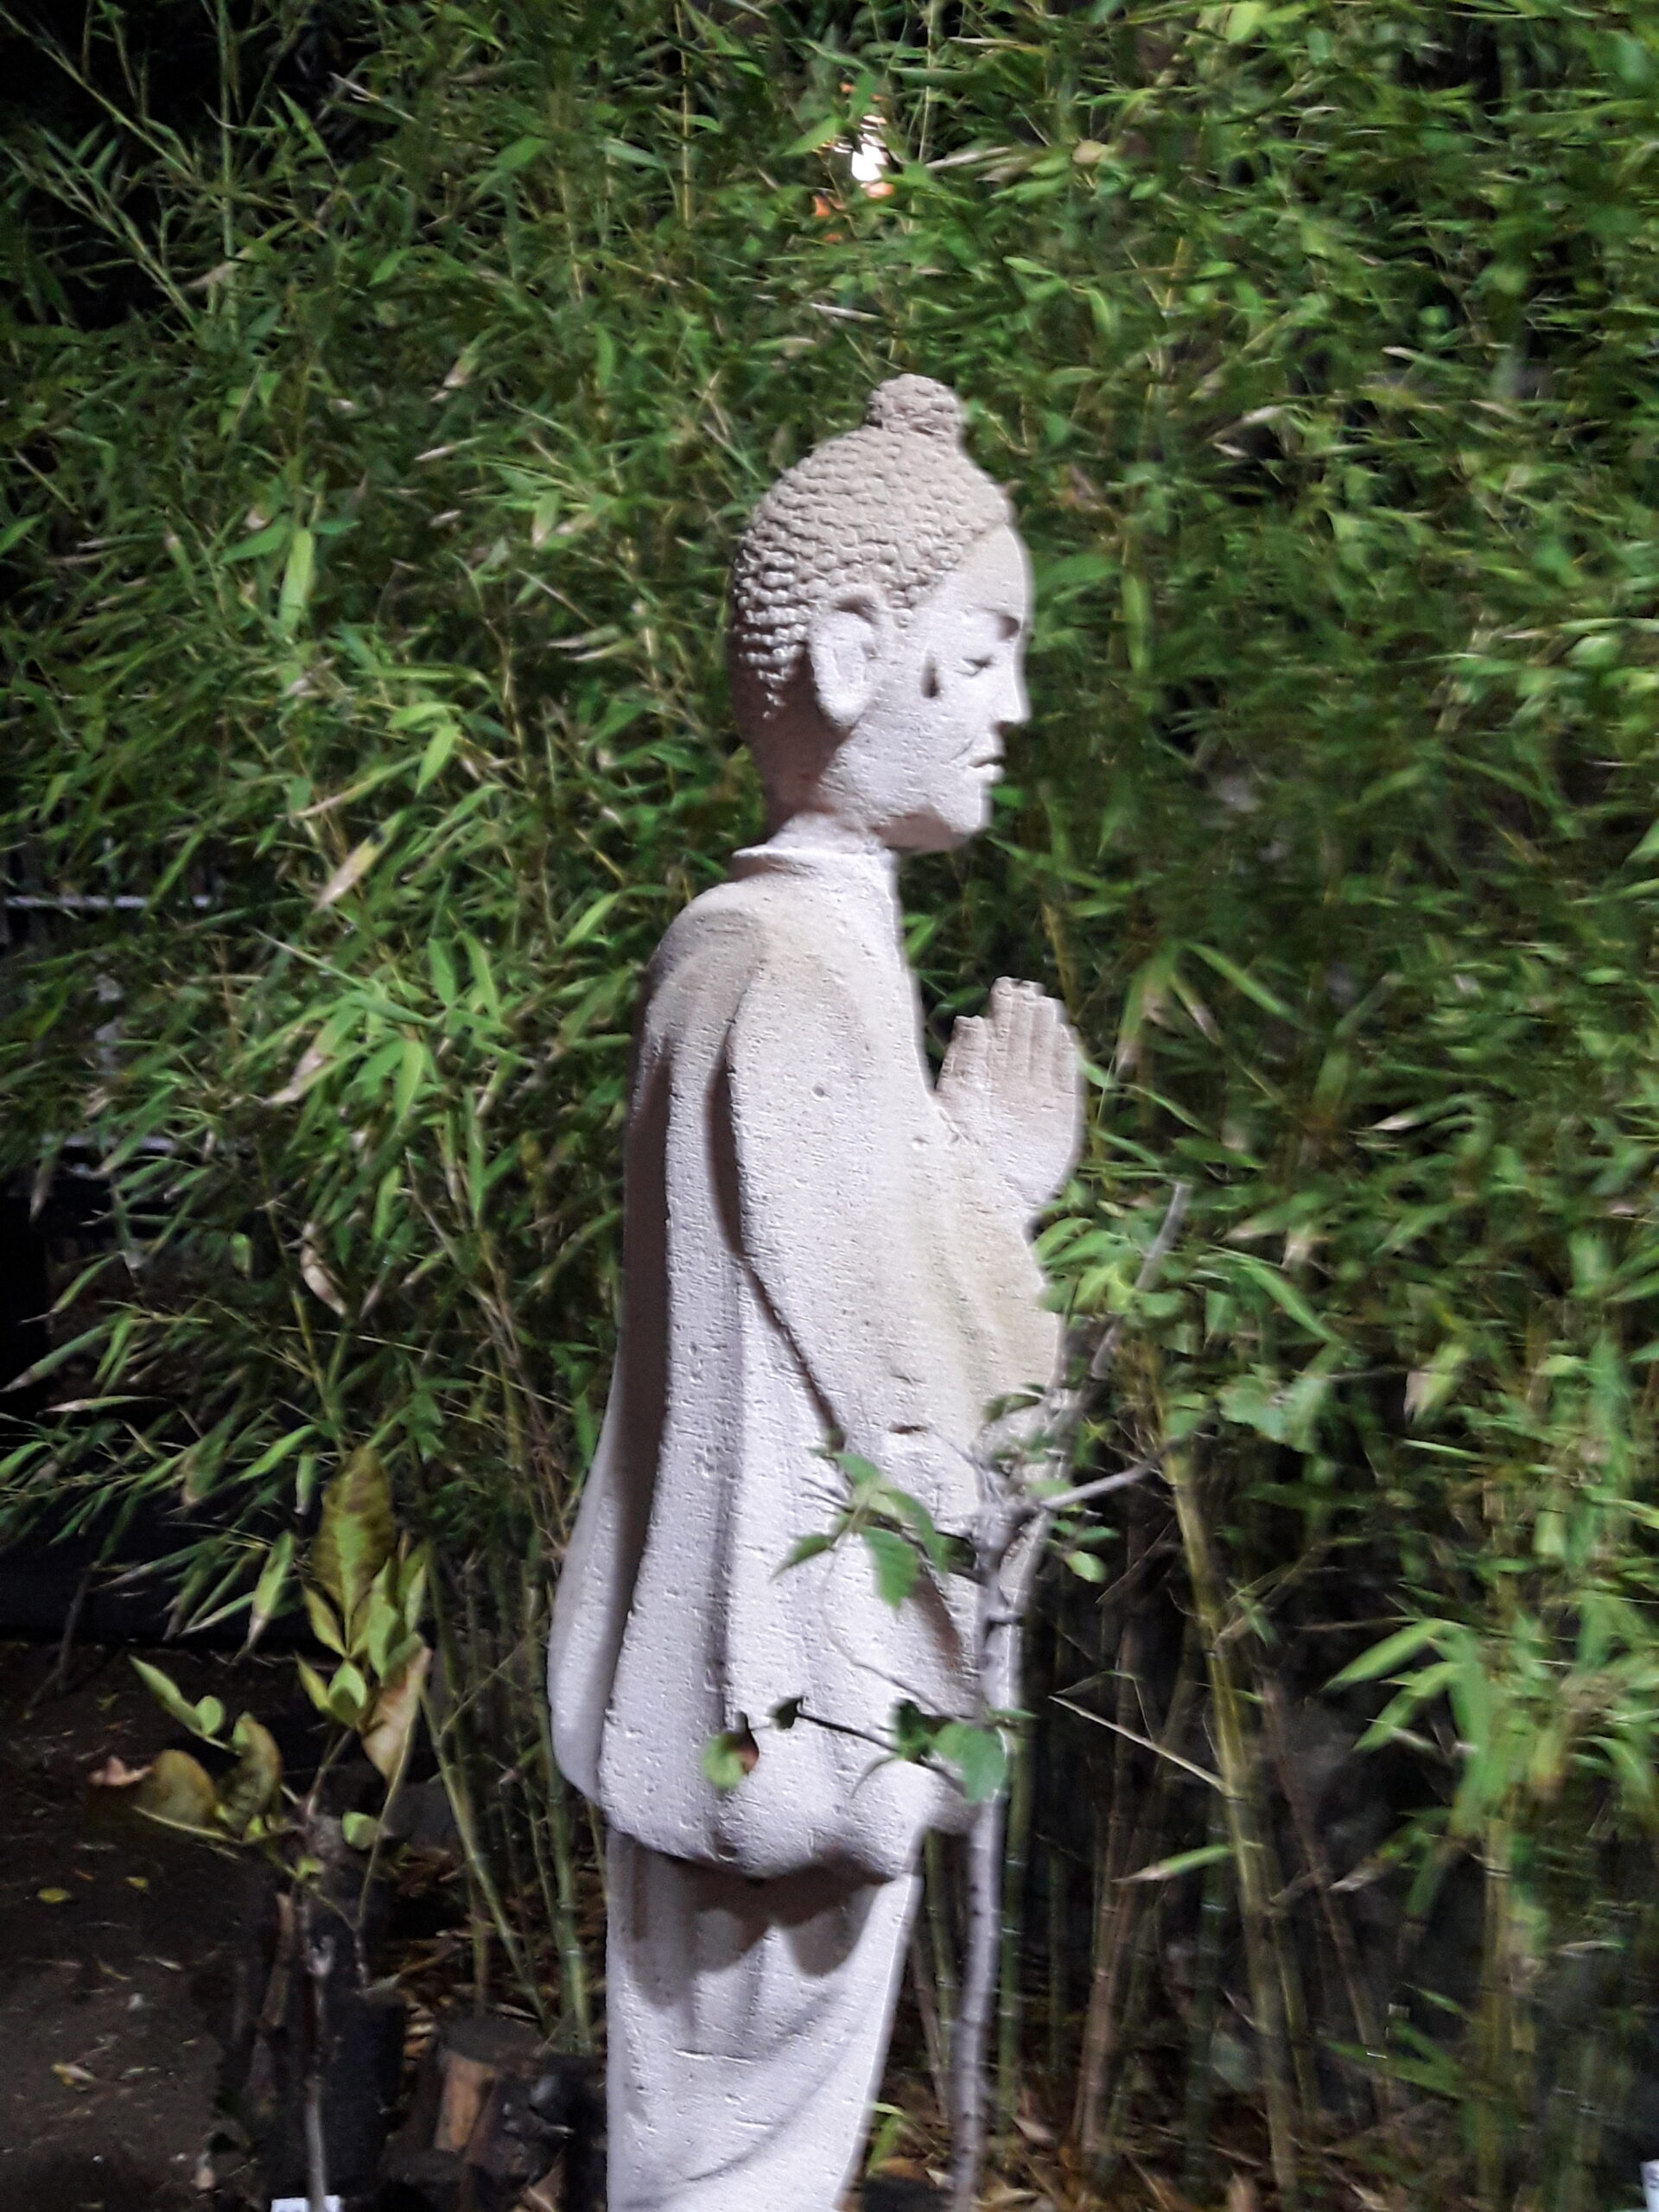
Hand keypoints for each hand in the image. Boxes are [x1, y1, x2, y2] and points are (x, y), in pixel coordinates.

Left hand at [936, 977, 1082, 1214]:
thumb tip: (971, 1020)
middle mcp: (1010, 1091)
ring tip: (1048, 1004)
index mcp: (982, 1084)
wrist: (986, 1203)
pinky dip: (1067, 1060)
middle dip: (1025, 1015)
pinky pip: (1067, 1083)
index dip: (1002, 1013)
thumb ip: (964, 1064)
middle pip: (1021, 1044)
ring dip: (1046, 1031)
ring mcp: (1036, 1105)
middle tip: (1030, 987)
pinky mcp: (1061, 1123)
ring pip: (1043, 1058)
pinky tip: (1066, 1036)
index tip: (1006, 985)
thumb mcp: (953, 1106)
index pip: (995, 1038)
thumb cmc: (956, 1160)